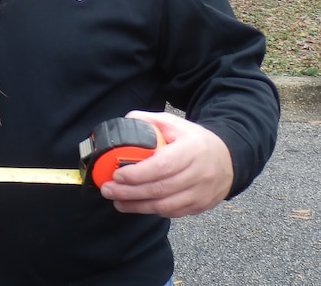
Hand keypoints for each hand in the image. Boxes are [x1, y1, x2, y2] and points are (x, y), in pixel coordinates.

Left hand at [98, 110, 233, 217]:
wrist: (227, 158)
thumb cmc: (195, 140)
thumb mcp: (175, 123)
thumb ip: (150, 121)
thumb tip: (125, 122)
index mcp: (192, 150)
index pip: (162, 166)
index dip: (138, 173)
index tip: (117, 174)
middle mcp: (199, 174)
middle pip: (160, 189)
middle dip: (130, 192)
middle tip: (108, 190)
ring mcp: (201, 194)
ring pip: (165, 206)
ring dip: (137, 206)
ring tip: (116, 201)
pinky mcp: (200, 206)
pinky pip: (173, 213)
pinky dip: (152, 210)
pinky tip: (136, 205)